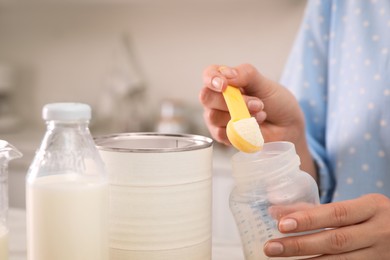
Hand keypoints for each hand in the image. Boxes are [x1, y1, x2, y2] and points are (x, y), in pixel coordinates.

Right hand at [199, 63, 316, 177]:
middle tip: (257, 103)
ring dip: (240, 116)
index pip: (208, 75)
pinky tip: (253, 127)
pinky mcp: (222, 135)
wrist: (287, 125)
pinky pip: (221, 133)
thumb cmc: (275, 102)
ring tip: (260, 115)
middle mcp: (217, 99)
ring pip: (214, 116)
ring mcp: (217, 118)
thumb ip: (245, 74)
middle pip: (207, 97)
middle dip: (232, 101)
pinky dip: (240, 130)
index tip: (224, 85)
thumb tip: (226, 74)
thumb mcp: (264, 83)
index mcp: (225, 81)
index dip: (212, 79)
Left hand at [264, 194, 389, 258]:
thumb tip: (276, 212)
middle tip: (272, 247)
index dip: (308, 220)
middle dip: (300, 245)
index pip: (336, 213)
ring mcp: (380, 255)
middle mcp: (378, 231)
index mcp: (372, 207)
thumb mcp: (353, 207)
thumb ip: (316, 210)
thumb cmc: (372, 218)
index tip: (282, 224)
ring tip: (281, 259)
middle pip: (335, 241)